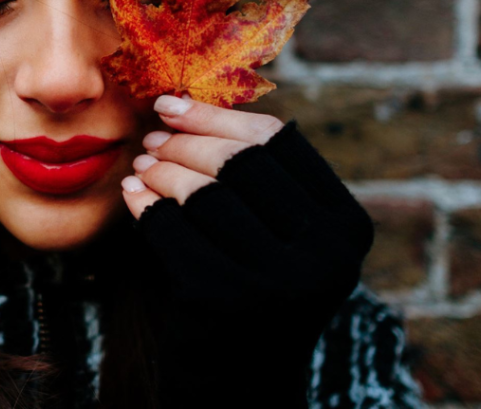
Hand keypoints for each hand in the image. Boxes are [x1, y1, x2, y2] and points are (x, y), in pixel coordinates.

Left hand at [120, 94, 373, 406]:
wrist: (241, 382)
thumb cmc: (255, 289)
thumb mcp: (281, 235)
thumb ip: (259, 178)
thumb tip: (185, 100)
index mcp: (348, 226)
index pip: (278, 141)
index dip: (218, 114)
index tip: (172, 102)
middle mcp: (327, 254)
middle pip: (239, 160)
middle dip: (185, 139)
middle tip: (151, 136)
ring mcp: (279, 282)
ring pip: (203, 191)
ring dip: (161, 169)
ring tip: (142, 164)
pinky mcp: (225, 302)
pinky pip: (171, 229)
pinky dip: (145, 204)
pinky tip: (132, 194)